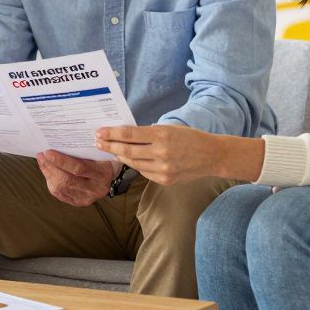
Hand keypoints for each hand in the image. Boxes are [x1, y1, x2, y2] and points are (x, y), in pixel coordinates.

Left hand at [35, 150, 117, 206]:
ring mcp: (87, 198)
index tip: (48, 152)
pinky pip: (60, 194)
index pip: (78, 168)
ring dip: (48, 174)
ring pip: (61, 188)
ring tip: (43, 162)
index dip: (61, 161)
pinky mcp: (79, 202)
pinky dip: (51, 183)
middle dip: (50, 167)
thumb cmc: (105, 158)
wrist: (114, 175)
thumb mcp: (101, 151)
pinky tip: (48, 173)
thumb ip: (85, 149)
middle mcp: (95, 188)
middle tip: (41, 155)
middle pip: (67, 180)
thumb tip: (59, 141)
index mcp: (102, 173)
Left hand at [95, 125, 236, 184]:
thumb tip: (126, 135)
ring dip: (120, 156)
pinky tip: (128, 159)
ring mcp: (163, 169)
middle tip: (98, 142)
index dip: (112, 134)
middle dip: (110, 146)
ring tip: (111, 150)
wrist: (211, 156)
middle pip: (127, 151)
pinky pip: (144, 172)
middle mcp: (161, 153)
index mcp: (162, 135)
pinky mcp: (165, 180)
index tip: (99, 132)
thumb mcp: (170, 128)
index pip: (129, 135)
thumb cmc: (190, 138)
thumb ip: (149, 133)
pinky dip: (135, 165)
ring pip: (134, 163)